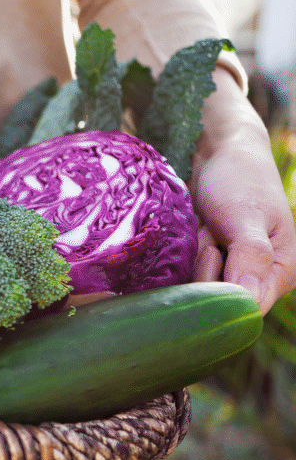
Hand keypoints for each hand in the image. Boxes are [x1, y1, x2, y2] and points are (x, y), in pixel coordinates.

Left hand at [189, 71, 295, 314]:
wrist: (216, 151)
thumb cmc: (240, 178)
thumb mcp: (246, 216)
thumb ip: (250, 257)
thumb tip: (249, 303)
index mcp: (281, 273)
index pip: (246, 308)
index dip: (221, 291)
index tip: (213, 252)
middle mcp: (255, 280)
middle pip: (215, 300)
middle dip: (203, 266)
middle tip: (211, 230)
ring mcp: (226, 272)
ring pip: (193, 287)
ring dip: (189, 257)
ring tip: (203, 226)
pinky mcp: (201, 264)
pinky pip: (180, 274)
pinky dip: (178, 254)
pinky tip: (191, 231)